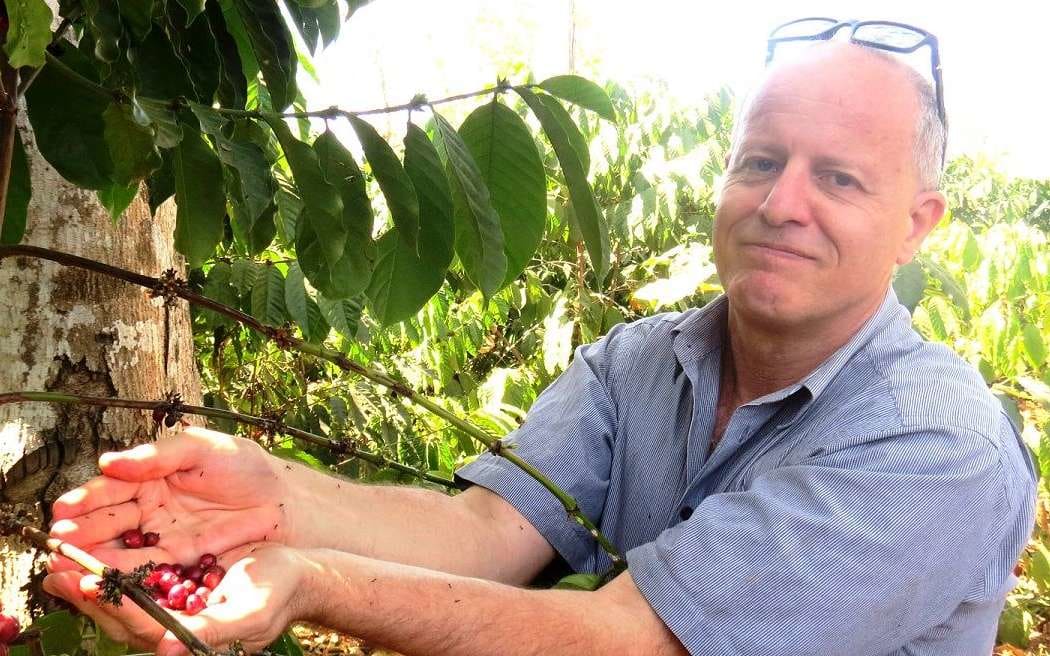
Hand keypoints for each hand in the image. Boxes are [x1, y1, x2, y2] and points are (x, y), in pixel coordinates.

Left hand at [44, 544, 309, 655]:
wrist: (301, 576)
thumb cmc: (280, 593)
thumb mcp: (250, 612)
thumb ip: (210, 632)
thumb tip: (167, 649)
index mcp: (189, 638)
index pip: (140, 624)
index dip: (111, 604)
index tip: (85, 581)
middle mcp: (175, 629)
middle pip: (122, 616)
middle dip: (89, 594)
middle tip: (57, 571)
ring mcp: (174, 612)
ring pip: (124, 602)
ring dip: (94, 583)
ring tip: (64, 562)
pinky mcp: (176, 594)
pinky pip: (138, 586)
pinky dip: (114, 571)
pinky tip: (97, 555)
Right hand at [48, 426, 292, 574]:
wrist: (283, 501)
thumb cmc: (246, 467)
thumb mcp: (204, 448)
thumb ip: (158, 455)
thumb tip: (110, 461)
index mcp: (151, 477)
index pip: (112, 488)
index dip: (87, 498)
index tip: (63, 508)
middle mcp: (150, 508)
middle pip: (109, 520)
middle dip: (81, 530)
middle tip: (58, 540)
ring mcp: (162, 536)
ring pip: (121, 547)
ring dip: (93, 556)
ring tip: (66, 562)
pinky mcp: (177, 561)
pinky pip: (146, 568)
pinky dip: (122, 574)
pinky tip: (100, 578)